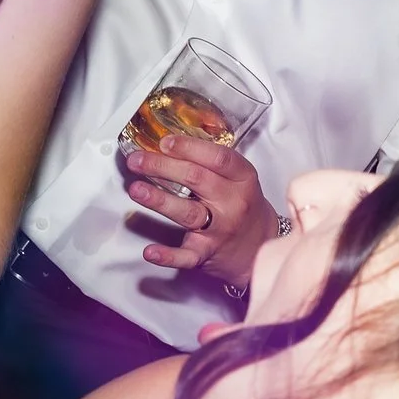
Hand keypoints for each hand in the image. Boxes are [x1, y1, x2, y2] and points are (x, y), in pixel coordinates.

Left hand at [126, 135, 274, 288]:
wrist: (261, 245)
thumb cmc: (243, 205)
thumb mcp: (239, 178)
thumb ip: (210, 162)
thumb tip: (168, 145)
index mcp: (243, 178)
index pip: (217, 158)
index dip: (189, 148)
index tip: (165, 142)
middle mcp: (233, 202)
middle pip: (196, 179)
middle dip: (162, 167)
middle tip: (137, 161)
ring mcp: (221, 229)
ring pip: (188, 212)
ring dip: (159, 200)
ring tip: (136, 190)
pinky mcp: (209, 253)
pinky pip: (188, 255)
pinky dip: (168, 255)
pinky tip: (151, 251)